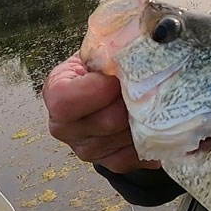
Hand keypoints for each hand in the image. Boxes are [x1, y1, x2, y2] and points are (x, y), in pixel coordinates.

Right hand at [43, 54, 159, 173]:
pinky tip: (155, 124)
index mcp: (55, 94)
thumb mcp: (100, 53)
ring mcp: (87, 149)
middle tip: (146, 87)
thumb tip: (136, 48)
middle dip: (133, 102)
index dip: (99, 89)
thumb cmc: (103, 68)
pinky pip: (138, 155)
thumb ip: (109, 51)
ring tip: (151, 102)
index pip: (67, 100)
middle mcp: (64, 127)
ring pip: (128, 137)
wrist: (106, 91)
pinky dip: (153, 139)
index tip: (118, 78)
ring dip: (146, 119)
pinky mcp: (111, 162)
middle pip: (109, 121)